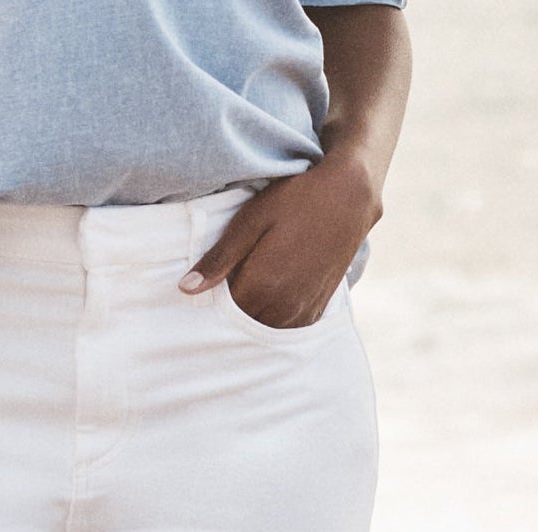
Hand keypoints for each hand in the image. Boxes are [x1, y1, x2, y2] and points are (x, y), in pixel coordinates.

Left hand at [180, 144, 383, 329]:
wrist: (351, 195)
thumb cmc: (297, 200)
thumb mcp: (251, 220)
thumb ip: (219, 258)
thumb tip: (186, 289)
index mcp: (262, 287)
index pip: (222, 314)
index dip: (212, 300)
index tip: (212, 281)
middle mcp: (283, 307)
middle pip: (242, 325)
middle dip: (232, 311)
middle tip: (231, 279)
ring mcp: (302, 312)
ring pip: (264, 329)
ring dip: (254, 314)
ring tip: (254, 282)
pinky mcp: (317, 310)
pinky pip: (286, 327)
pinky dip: (274, 317)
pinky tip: (272, 293)